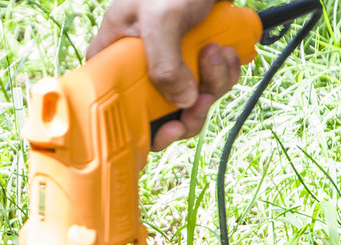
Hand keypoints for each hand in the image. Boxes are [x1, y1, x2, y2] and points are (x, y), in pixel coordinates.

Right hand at [88, 0, 242, 149]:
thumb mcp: (161, 19)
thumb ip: (164, 64)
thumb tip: (181, 103)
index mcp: (114, 58)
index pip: (114, 109)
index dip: (140, 131)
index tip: (167, 130)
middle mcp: (139, 67)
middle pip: (158, 113)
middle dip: (187, 109)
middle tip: (203, 99)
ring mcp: (170, 64)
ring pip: (190, 99)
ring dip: (213, 83)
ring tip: (217, 52)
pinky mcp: (195, 59)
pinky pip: (211, 82)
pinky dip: (224, 71)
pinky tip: (226, 50)